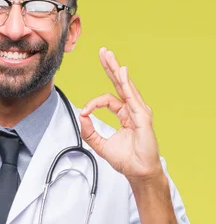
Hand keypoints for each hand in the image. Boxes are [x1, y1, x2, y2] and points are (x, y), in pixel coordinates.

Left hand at [79, 47, 162, 181]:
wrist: (137, 172)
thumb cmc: (125, 159)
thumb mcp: (100, 144)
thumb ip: (88, 131)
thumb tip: (81, 116)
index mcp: (124, 113)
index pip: (108, 99)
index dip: (93, 103)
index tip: (84, 112)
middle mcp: (133, 109)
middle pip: (120, 83)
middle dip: (110, 67)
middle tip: (103, 52)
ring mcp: (139, 112)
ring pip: (125, 85)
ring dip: (116, 69)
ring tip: (109, 55)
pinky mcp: (142, 117)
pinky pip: (132, 97)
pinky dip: (126, 83)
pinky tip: (121, 71)